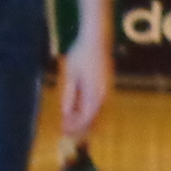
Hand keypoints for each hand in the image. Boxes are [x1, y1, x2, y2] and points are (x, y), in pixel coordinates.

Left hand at [60, 5, 111, 136]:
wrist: (97, 39)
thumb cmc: (81, 54)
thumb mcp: (70, 73)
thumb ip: (69, 94)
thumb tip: (66, 113)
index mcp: (95, 93)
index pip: (85, 118)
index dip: (74, 126)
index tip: (63, 130)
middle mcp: (103, 95)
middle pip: (93, 119)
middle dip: (79, 127)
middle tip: (65, 131)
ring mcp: (106, 91)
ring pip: (97, 114)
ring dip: (84, 121)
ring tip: (70, 123)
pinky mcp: (106, 87)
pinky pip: (99, 106)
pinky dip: (89, 113)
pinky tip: (78, 111)